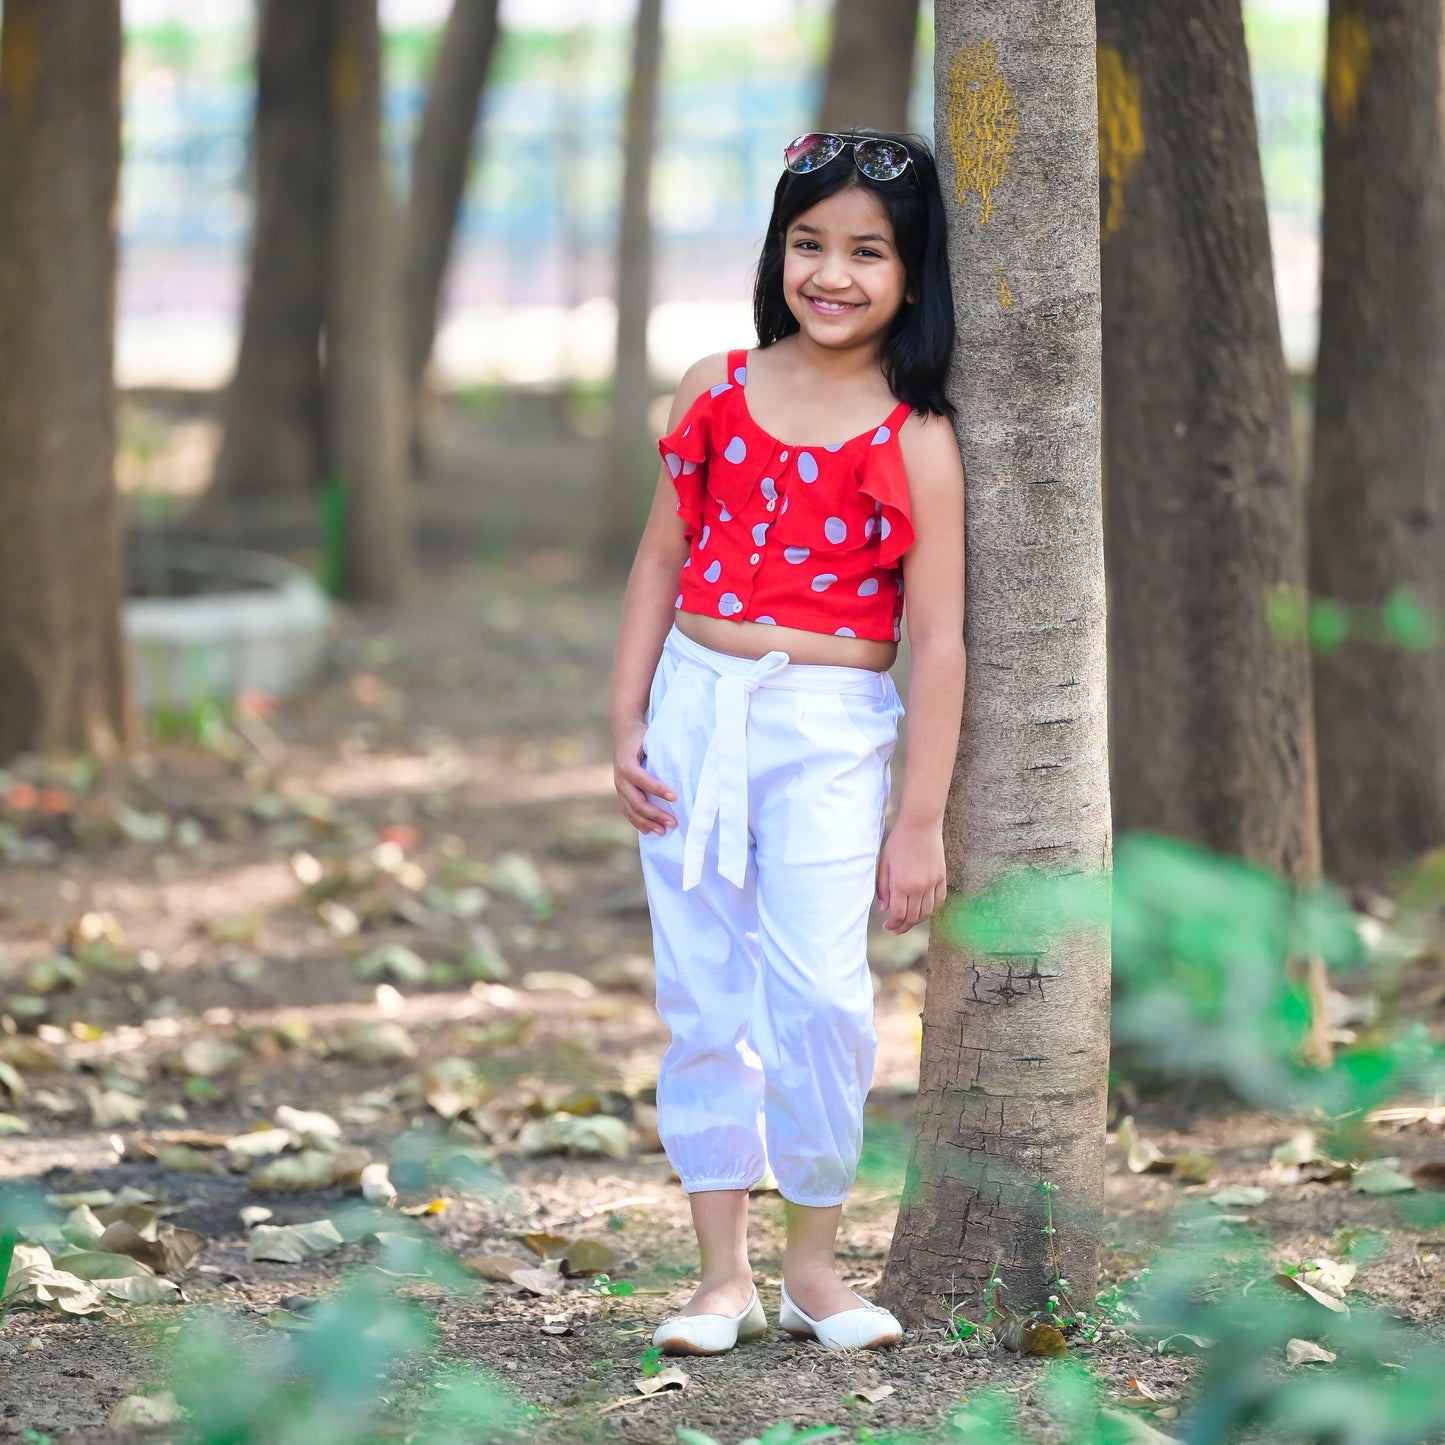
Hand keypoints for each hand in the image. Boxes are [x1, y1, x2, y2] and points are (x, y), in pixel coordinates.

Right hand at [613, 717, 676, 836]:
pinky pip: (627, 811)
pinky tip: (648, 831)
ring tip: (663, 831)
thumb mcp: (650, 738)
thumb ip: (661, 751)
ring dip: (648, 822)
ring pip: (631, 810)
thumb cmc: (641, 736)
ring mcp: (619, 788)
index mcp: (627, 765)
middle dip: (655, 814)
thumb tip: (684, 763)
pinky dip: (637, 822)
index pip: (643, 780)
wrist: (622, 733)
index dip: (658, 790)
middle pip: (637, 801)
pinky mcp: (621, 793)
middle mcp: (620, 779)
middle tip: (674, 822)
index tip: (675, 797)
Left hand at [876, 821, 945, 933]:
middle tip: (895, 928)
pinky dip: (932, 910)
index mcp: (901, 885)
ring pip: (927, 912)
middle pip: (913, 917)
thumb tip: (884, 909)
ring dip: (917, 920)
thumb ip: (882, 888)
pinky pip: (939, 901)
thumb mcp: (884, 863)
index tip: (887, 926)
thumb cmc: (898, 842)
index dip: (893, 924)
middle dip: (903, 926)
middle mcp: (918, 887)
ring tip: (908, 921)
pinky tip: (924, 910)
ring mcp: (932, 883)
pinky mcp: (941, 877)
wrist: (920, 825)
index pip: (898, 915)